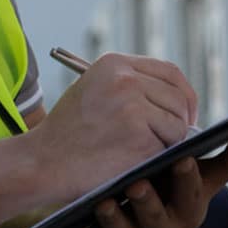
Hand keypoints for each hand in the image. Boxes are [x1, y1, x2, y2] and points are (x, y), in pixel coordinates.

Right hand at [24, 52, 198, 201]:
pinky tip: (136, 160)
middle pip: (179, 96)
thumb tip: (175, 97)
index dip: (184, 94)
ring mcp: (133, 106)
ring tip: (142, 150)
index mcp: (114, 64)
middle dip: (182, 120)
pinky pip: (170, 145)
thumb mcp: (94, 91)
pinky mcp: (139, 135)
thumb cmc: (67, 135)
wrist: (40, 164)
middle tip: (174, 139)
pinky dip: (159, 156)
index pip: (170, 72)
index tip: (186, 113)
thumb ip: (130, 85)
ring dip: (169, 140)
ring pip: (178, 122)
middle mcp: (126, 79)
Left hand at [35, 130, 227, 227]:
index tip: (182, 158)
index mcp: (189, 211)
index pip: (194, 195)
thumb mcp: (198, 182)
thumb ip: (225, 160)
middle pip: (158, 218)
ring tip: (101, 202)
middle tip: (137, 182)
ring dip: (113, 221)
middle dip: (149, 202)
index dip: (189, 180)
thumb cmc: (170, 197)